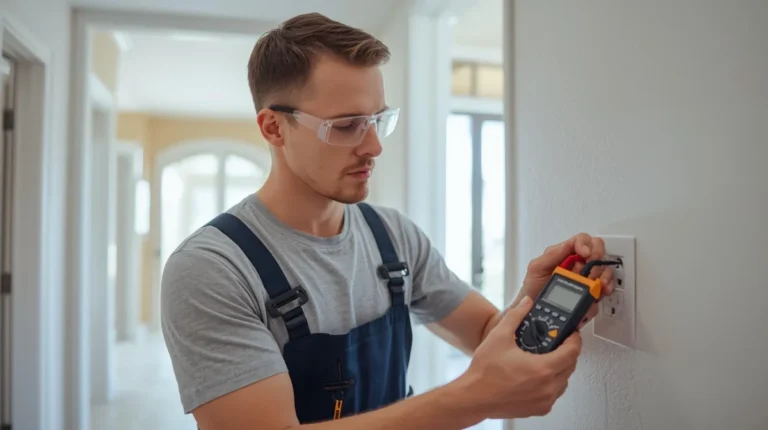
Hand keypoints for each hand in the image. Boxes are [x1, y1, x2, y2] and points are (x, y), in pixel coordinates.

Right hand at [458, 296, 581, 418]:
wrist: (474, 397)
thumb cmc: (485, 373)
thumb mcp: (499, 336)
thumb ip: (516, 316)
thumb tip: (526, 303)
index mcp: (542, 368)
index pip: (572, 351)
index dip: (574, 339)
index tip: (571, 333)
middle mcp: (547, 387)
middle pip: (571, 366)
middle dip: (568, 352)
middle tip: (559, 343)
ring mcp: (544, 400)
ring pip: (564, 381)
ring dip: (561, 368)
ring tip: (549, 358)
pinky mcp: (539, 409)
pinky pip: (555, 394)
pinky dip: (552, 384)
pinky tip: (540, 375)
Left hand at [521, 233, 614, 328]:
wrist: (537, 310)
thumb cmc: (534, 287)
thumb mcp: (536, 268)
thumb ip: (551, 255)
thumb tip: (567, 245)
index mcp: (565, 253)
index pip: (581, 240)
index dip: (586, 244)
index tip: (586, 253)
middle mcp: (578, 262)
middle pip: (597, 250)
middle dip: (597, 259)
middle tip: (590, 269)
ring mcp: (586, 276)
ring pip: (604, 268)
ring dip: (603, 275)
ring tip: (596, 283)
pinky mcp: (591, 291)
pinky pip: (605, 286)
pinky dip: (606, 288)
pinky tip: (600, 291)